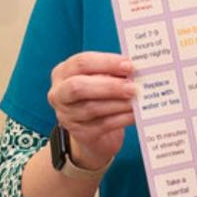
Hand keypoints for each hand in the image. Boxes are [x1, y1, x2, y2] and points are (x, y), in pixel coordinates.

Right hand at [47, 52, 135, 169]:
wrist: (93, 131)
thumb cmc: (97, 96)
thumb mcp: (99, 79)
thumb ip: (111, 72)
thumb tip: (133, 70)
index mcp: (63, 72)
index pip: (81, 62)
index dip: (106, 62)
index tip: (129, 65)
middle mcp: (60, 94)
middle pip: (79, 87)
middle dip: (109, 86)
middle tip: (133, 86)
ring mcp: (67, 116)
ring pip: (92, 108)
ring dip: (118, 103)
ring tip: (137, 99)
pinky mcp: (81, 134)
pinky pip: (104, 125)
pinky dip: (122, 118)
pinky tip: (135, 114)